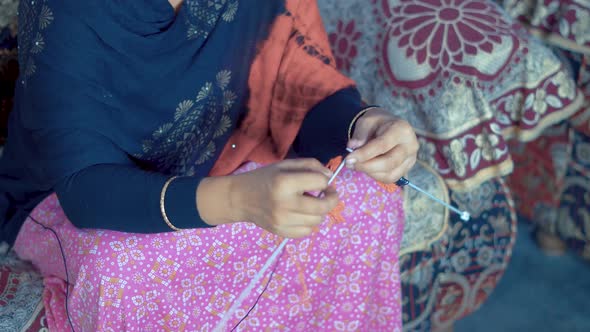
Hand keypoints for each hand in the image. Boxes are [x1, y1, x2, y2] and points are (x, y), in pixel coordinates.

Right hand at [201, 159, 338, 238]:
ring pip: (317, 220)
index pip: (319, 182)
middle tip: (328, 194)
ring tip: (311, 204)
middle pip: (322, 206)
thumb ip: (310, 166)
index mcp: (285, 182)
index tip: (322, 181)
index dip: (325, 180)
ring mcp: (282, 221)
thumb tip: (329, 176)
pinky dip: (309, 223)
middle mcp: (284, 204)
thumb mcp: (285, 165)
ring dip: (320, 212)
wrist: (240, 198)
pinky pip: (307, 231)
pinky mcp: (280, 232)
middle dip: (332, 199)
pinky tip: (302, 215)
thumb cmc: (264, 178)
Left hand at [346, 108, 417, 183]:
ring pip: (389, 174)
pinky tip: (366, 168)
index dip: (364, 154)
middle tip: (349, 164)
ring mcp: (411, 159)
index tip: (348, 159)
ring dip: (369, 172)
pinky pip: (390, 178)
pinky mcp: (406, 169)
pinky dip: (375, 176)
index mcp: (402, 129)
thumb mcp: (366, 121)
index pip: (382, 145)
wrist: (388, 126)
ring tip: (357, 164)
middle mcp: (411, 145)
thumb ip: (359, 134)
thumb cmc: (377, 123)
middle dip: (366, 166)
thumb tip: (352, 147)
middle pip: (388, 163)